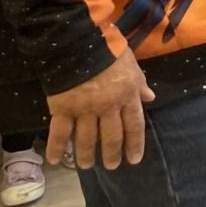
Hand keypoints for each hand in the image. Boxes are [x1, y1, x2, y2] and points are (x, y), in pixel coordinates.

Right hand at [44, 49, 153, 171]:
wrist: (81, 41)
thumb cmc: (109, 48)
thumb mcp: (131, 64)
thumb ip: (139, 83)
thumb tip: (150, 97)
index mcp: (127, 95)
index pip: (134, 125)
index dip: (135, 144)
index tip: (134, 159)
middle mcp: (108, 106)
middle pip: (111, 136)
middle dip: (111, 153)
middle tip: (111, 166)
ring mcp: (85, 108)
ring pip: (86, 138)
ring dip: (86, 154)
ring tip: (86, 165)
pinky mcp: (63, 107)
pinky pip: (59, 132)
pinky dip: (56, 148)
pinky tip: (55, 160)